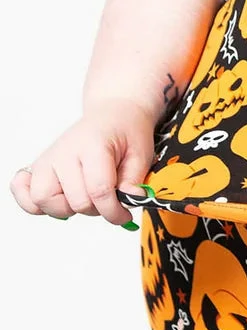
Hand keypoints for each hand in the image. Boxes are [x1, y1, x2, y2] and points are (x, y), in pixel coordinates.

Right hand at [9, 97, 157, 226]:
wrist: (112, 115)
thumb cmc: (125, 132)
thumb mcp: (141, 153)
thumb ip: (133, 181)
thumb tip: (131, 201)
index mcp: (93, 145)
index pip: (99, 190)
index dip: (114, 210)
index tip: (124, 214)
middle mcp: (65, 151)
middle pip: (74, 200)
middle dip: (96, 209)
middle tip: (108, 201)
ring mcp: (48, 159)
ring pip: (44, 200)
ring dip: (66, 208)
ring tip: (84, 198)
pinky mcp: (37, 167)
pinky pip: (23, 192)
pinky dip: (33, 202)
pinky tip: (55, 199)